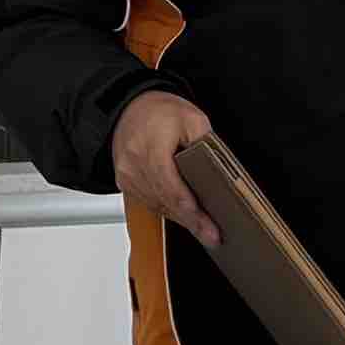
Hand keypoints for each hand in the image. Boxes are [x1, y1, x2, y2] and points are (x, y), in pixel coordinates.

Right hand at [110, 90, 224, 244]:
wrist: (128, 107)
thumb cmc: (157, 111)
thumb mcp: (192, 118)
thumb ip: (207, 144)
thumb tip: (219, 171)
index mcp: (151, 150)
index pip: (174, 191)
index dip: (193, 215)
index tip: (210, 231)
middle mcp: (135, 167)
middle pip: (166, 204)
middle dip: (192, 222)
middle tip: (212, 237)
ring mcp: (128, 177)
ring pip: (157, 207)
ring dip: (180, 217)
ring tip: (202, 227)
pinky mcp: (125, 183)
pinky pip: (148, 203)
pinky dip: (167, 208)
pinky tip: (183, 214)